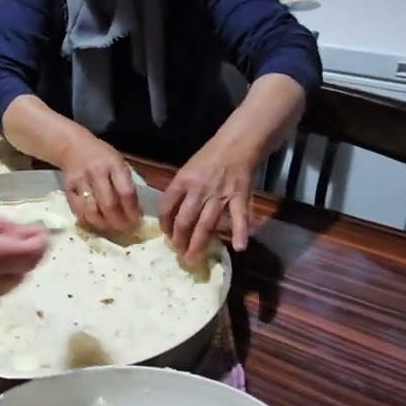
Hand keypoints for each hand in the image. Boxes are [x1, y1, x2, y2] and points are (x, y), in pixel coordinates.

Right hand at [58, 135, 140, 232]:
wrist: (73, 147)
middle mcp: (96, 172)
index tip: (136, 221)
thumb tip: (136, 210)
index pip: (126, 192)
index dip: (132, 211)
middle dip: (118, 221)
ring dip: (103, 224)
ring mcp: (80, 181)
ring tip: (110, 227)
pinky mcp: (68, 189)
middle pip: (108, 205)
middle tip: (124, 228)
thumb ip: (126, 183)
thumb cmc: (102, 157)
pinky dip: (88, 221)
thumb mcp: (119, 163)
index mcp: (114, 164)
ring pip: (92, 211)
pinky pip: (78, 211)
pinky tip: (96, 222)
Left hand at [159, 145, 252, 262]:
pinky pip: (240, 217)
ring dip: (199, 244)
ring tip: (194, 260)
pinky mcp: (239, 197)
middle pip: (185, 220)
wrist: (235, 145)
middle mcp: (199, 190)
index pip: (167, 206)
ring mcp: (220, 195)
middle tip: (179, 255)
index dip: (164, 224)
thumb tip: (169, 215)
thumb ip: (179, 192)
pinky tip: (239, 247)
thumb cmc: (208, 158)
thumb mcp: (186, 170)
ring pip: (207, 223)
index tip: (166, 235)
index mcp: (183, 181)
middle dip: (180, 240)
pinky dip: (240, 232)